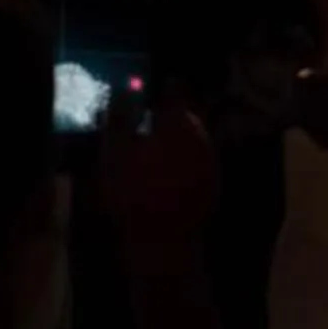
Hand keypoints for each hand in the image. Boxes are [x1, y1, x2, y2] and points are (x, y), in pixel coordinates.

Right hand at [99, 86, 215, 239]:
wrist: (163, 242)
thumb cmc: (133, 193)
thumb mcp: (114, 152)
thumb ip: (119, 117)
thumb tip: (123, 90)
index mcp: (177, 124)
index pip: (175, 91)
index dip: (164, 86)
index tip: (152, 88)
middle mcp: (200, 137)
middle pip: (187, 115)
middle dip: (170, 116)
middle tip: (148, 123)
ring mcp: (210, 162)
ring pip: (194, 138)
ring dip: (178, 138)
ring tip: (156, 150)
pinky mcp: (213, 184)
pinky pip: (199, 160)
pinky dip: (186, 160)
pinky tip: (169, 173)